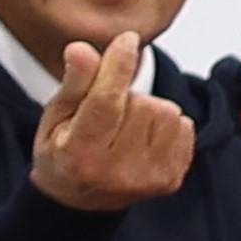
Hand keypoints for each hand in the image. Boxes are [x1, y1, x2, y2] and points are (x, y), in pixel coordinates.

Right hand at [27, 37, 195, 212]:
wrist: (80, 200)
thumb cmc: (63, 151)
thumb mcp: (56, 116)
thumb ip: (75, 82)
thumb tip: (82, 49)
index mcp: (79, 155)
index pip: (107, 102)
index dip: (118, 67)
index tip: (128, 40)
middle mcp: (116, 171)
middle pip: (141, 102)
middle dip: (126, 95)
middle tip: (107, 114)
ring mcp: (148, 178)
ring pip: (165, 111)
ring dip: (148, 108)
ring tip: (124, 127)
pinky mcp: (171, 179)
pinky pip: (184, 126)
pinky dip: (166, 123)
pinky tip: (143, 137)